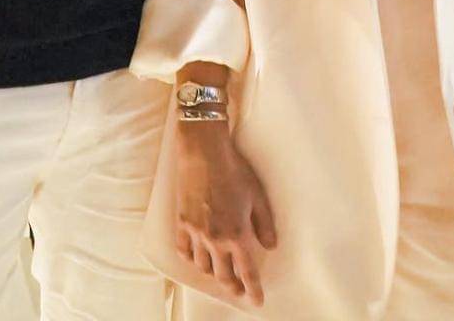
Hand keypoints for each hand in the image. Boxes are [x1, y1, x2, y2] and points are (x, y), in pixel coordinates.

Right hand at [175, 123, 277, 306]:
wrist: (204, 152)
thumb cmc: (234, 171)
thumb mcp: (257, 196)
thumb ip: (264, 224)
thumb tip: (270, 245)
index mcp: (237, 234)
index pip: (247, 271)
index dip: (253, 289)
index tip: (257, 301)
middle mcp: (215, 238)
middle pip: (223, 275)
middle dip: (232, 286)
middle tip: (238, 290)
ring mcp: (196, 232)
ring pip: (203, 265)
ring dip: (212, 272)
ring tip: (219, 271)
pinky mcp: (182, 222)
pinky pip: (184, 250)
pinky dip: (191, 257)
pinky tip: (196, 256)